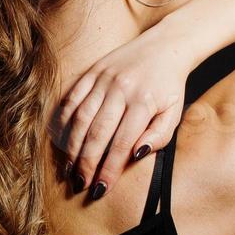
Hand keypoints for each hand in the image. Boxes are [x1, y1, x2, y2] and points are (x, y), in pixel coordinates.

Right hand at [50, 26, 191, 197]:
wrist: (165, 45)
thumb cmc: (169, 86)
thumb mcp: (174, 112)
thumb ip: (158, 136)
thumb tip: (136, 155)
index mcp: (143, 102)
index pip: (122, 143)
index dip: (109, 169)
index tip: (100, 189)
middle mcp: (120, 90)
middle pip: (97, 133)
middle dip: (86, 162)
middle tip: (79, 184)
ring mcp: (103, 79)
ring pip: (81, 117)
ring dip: (71, 146)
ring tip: (68, 168)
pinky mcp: (92, 72)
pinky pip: (72, 98)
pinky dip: (63, 120)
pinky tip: (59, 140)